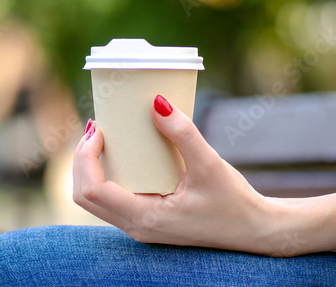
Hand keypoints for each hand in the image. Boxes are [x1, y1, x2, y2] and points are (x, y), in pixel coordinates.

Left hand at [73, 95, 335, 255]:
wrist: (254, 232)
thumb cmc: (235, 204)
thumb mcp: (211, 166)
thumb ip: (183, 134)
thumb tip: (157, 103)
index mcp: (145, 219)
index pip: (93, 190)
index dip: (85, 157)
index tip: (98, 129)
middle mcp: (135, 227)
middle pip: (84, 196)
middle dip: (81, 160)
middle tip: (95, 129)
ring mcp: (138, 226)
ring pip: (94, 199)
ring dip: (90, 167)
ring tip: (102, 137)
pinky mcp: (146, 219)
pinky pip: (111, 198)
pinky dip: (106, 173)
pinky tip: (120, 152)